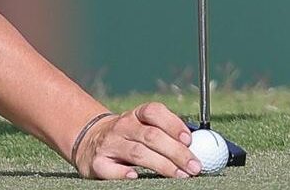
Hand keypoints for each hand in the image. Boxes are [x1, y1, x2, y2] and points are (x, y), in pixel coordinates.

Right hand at [74, 102, 202, 179]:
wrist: (89, 142)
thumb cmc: (128, 138)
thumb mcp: (143, 127)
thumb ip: (167, 134)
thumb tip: (200, 145)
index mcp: (136, 115)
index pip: (154, 111)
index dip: (173, 124)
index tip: (190, 140)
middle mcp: (123, 126)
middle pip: (151, 135)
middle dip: (176, 151)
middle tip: (194, 166)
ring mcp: (110, 144)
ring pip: (137, 153)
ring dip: (162, 165)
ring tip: (180, 175)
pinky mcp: (98, 162)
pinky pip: (111, 169)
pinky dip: (123, 173)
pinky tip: (136, 177)